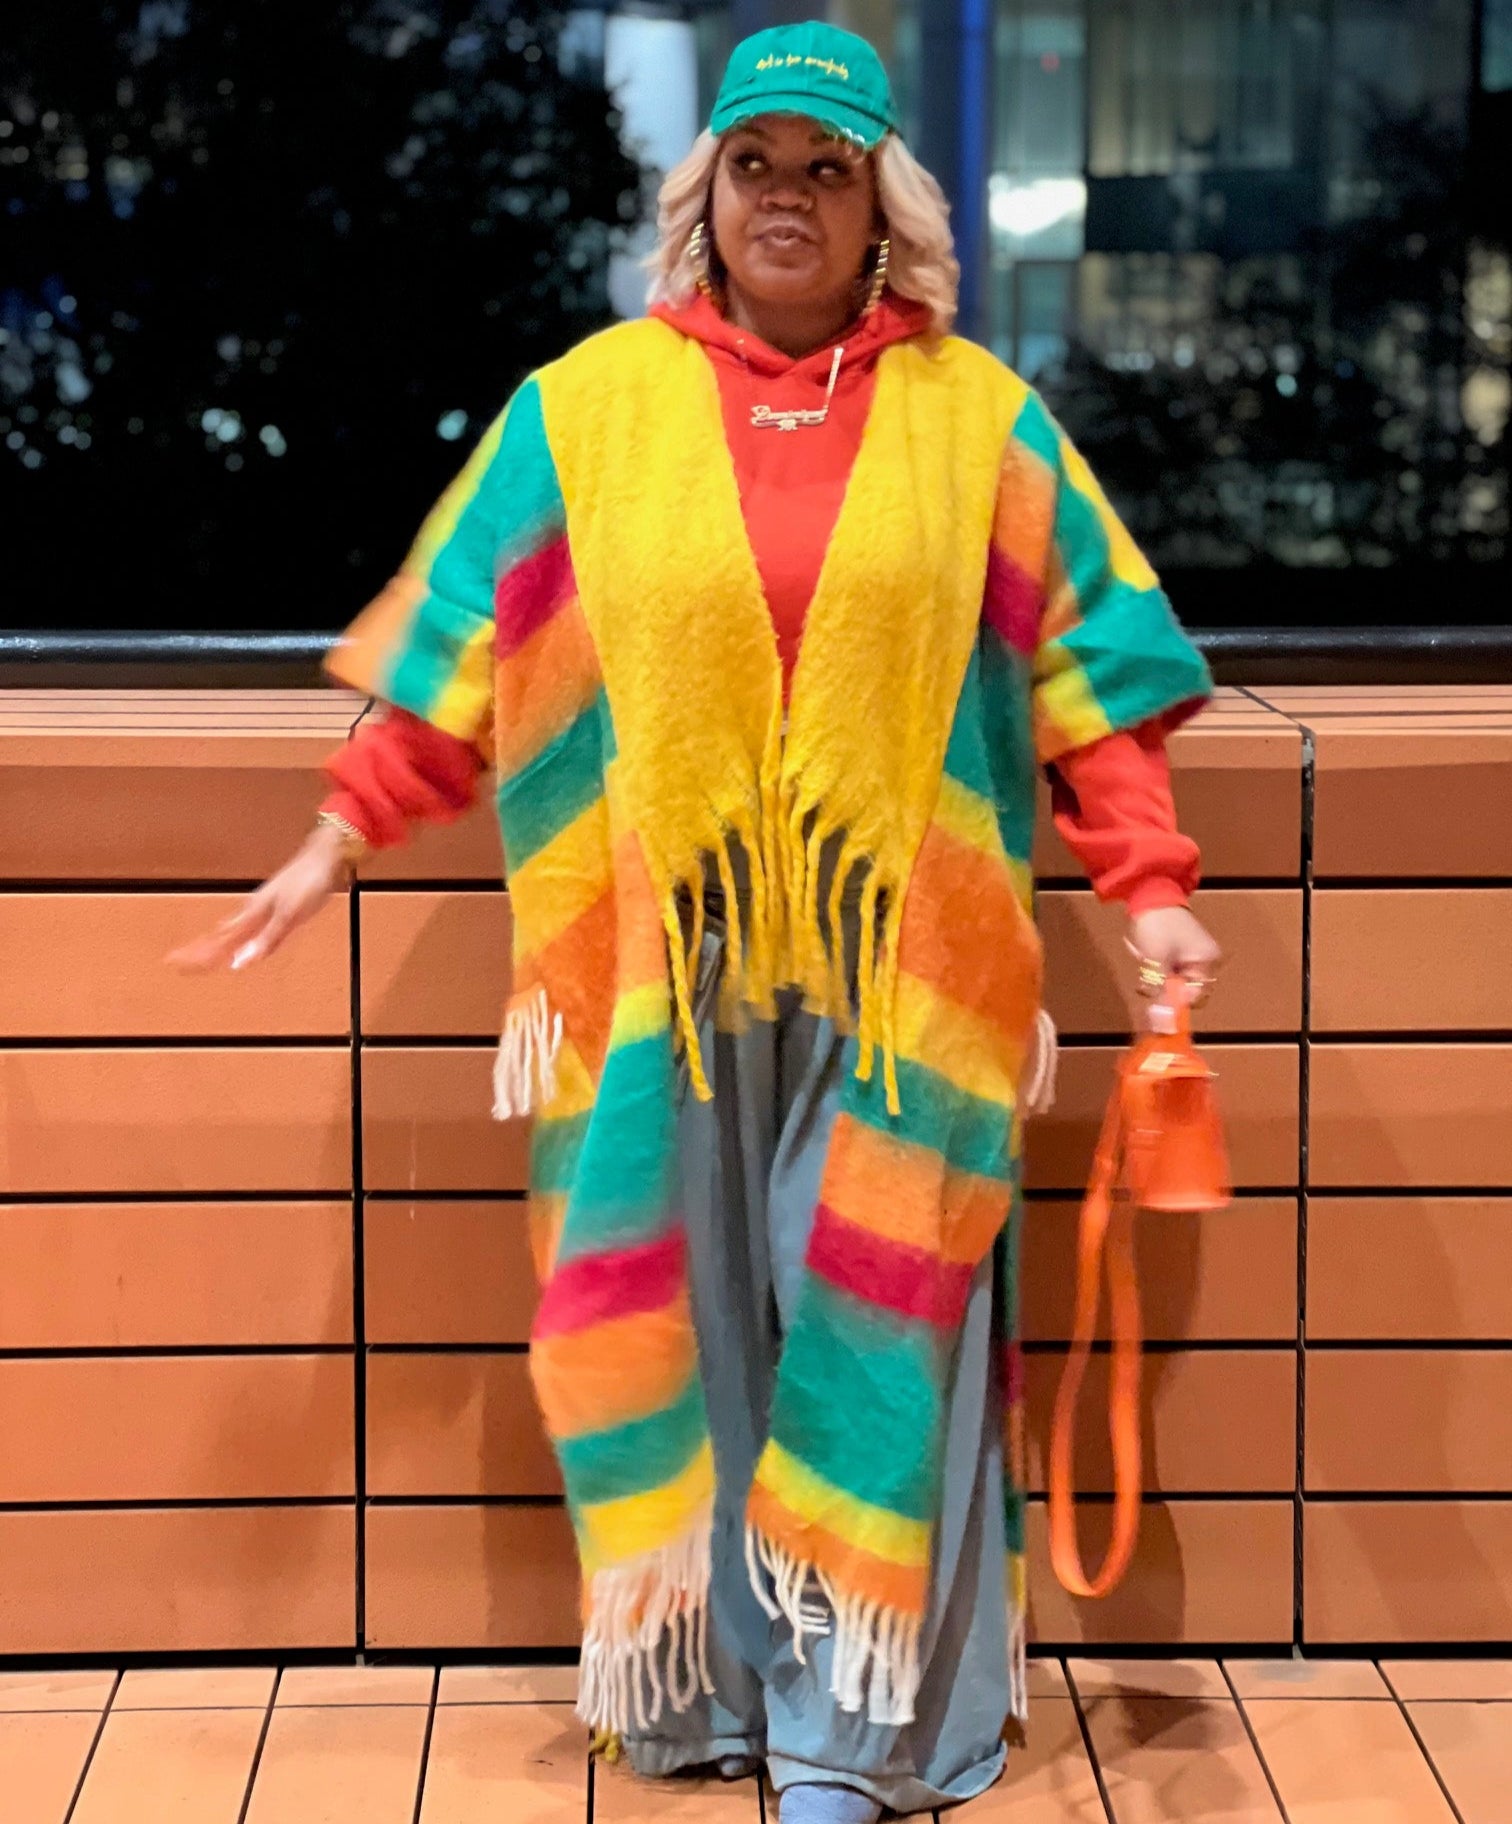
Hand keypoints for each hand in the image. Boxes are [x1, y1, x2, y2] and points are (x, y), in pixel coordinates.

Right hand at [166, 824, 349, 972]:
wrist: (324, 856)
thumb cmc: (309, 883)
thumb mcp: (290, 915)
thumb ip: (267, 939)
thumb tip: (240, 962)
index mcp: (253, 915)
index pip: (219, 941)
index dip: (199, 954)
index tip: (174, 962)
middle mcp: (253, 911)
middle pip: (220, 935)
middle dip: (200, 949)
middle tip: (178, 960)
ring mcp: (264, 905)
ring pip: (232, 928)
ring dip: (216, 942)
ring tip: (204, 951)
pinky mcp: (276, 903)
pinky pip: (249, 923)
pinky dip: (237, 933)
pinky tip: (242, 934)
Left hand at [1127, 905, 1222, 1018]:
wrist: (1147, 891)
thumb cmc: (1157, 924)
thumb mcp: (1156, 960)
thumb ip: (1160, 992)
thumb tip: (1163, 1024)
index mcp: (1206, 962)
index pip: (1195, 998)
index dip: (1174, 1003)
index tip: (1155, 1004)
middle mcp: (1202, 961)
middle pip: (1181, 991)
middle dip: (1160, 986)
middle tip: (1146, 972)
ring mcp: (1188, 955)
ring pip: (1168, 982)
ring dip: (1152, 974)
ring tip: (1144, 954)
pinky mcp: (1174, 951)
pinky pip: (1162, 970)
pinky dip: (1150, 967)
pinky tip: (1143, 951)